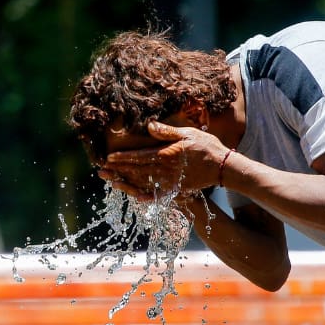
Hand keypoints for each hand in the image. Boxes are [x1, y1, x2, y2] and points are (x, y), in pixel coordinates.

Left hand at [101, 121, 226, 200]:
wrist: (223, 167)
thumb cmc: (206, 146)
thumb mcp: (187, 133)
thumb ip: (167, 131)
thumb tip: (149, 126)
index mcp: (166, 155)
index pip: (139, 157)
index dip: (122, 158)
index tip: (108, 159)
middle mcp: (165, 170)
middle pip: (137, 171)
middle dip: (118, 171)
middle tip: (102, 173)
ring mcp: (171, 182)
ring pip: (144, 184)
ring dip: (127, 184)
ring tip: (112, 183)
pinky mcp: (177, 190)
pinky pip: (159, 196)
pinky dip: (147, 197)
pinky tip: (136, 198)